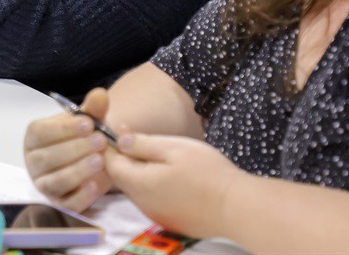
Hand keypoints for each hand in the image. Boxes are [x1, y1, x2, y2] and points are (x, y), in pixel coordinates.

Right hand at [23, 88, 112, 213]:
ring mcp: (44, 185)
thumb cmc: (83, 137)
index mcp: (34, 137)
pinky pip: (66, 204)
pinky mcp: (58, 203)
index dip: (64, 129)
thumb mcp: (88, 121)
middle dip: (75, 149)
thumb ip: (93, 109)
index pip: (40, 132)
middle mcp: (34, 162)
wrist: (93, 159)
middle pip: (46, 158)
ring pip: (54, 182)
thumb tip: (100, 94)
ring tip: (99, 161)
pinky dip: (81, 197)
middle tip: (100, 141)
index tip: (89, 123)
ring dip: (77, 171)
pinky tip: (96, 186)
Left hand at [105, 133, 243, 238]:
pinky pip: (154, 199)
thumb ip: (142, 144)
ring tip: (163, 155)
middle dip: (127, 156)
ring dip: (143, 171)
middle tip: (141, 136)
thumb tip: (120, 140)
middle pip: (124, 176)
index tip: (122, 128)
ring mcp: (157, 214)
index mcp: (139, 184)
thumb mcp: (173, 148)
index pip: (111, 163)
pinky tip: (175, 175)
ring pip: (140, 188)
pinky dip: (156, 184)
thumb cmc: (207, 173)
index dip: (113, 144)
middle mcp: (143, 204)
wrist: (236, 208)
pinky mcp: (172, 220)